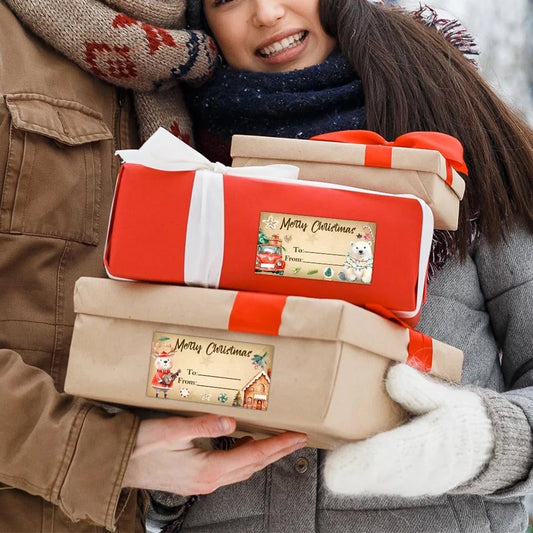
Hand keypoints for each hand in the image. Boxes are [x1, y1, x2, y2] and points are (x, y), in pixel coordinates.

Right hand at [123, 414, 306, 494]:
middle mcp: (209, 480)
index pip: (254, 456)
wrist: (115, 464)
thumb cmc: (140, 446)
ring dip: (263, 456)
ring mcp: (202, 483)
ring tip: (279, 442)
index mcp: (208, 469)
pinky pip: (229, 469)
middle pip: (254, 465)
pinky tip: (246, 446)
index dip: (279, 445)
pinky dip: (245, 457)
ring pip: (243, 469)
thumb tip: (233, 421)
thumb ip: (204, 425)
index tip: (297, 437)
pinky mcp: (195, 479)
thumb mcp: (173, 430)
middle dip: (278, 452)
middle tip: (298, 440)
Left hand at [324, 364, 493, 496]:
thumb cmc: (462, 419)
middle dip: (345, 465)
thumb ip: (420, 391)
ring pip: (372, 480)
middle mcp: (416, 471)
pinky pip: (377, 480)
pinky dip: (359, 470)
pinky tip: (341, 456)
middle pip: (373, 474)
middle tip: (319, 451)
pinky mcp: (405, 482)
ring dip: (349, 467)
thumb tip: (394, 375)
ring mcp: (410, 481)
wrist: (484, 448)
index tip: (333, 466)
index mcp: (428, 445)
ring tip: (326, 448)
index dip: (360, 462)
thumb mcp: (447, 399)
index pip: (388, 456)